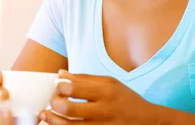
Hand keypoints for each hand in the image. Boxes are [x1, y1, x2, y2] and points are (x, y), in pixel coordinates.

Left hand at [41, 70, 157, 123]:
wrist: (148, 122)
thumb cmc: (125, 100)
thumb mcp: (109, 83)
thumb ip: (84, 78)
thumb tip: (60, 74)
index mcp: (105, 91)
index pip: (73, 88)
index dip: (59, 88)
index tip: (57, 88)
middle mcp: (104, 110)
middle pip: (68, 109)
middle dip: (54, 104)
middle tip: (51, 102)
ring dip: (52, 121)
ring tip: (45, 115)